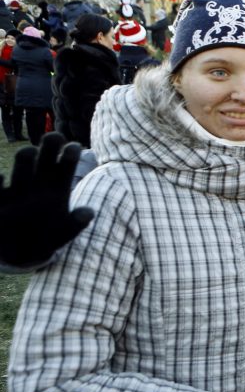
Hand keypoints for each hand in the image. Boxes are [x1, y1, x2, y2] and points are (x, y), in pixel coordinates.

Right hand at [0, 133, 93, 266]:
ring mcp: (15, 190)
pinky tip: (1, 176)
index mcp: (56, 190)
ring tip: (29, 152)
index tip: (74, 147)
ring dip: (26, 157)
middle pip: (44, 159)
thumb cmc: (43, 240)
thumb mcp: (61, 235)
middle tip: (55, 137)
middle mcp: (36, 185)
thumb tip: (89, 212)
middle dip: (49, 146)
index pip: (65, 168)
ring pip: (22, 166)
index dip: (69, 156)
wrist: (16, 255)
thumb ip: (75, 224)